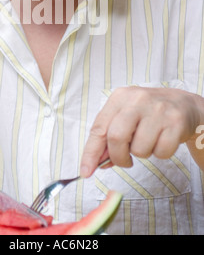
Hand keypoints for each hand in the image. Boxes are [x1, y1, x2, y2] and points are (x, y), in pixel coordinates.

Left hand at [80, 86, 203, 176]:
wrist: (182, 104)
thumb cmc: (147, 113)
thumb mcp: (125, 116)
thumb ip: (108, 137)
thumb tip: (95, 163)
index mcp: (120, 97)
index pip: (99, 128)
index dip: (90, 152)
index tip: (86, 171)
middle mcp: (137, 100)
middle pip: (116, 138)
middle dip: (118, 157)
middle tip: (125, 161)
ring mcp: (158, 110)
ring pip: (139, 149)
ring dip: (142, 154)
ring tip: (148, 140)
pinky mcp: (175, 122)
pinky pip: (161, 152)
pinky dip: (160, 153)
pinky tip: (162, 139)